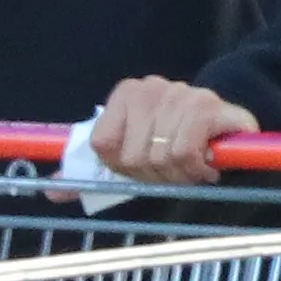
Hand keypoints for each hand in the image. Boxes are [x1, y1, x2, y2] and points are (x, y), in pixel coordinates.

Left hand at [89, 77, 259, 187]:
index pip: (102, 144)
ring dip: (179, 175)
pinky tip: (206, 164)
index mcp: (126, 94)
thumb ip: (91, 172)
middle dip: (154, 174)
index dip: (122, 166)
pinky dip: (195, 170)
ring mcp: (180, 94)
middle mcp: (150, 88)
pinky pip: (185, 153)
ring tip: (191, 165)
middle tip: (172, 168)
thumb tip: (52, 191)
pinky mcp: (207, 107)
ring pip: (160, 157)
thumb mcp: (131, 154)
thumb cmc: (174, 143)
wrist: (228, 125)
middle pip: (132, 156)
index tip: (141, 164)